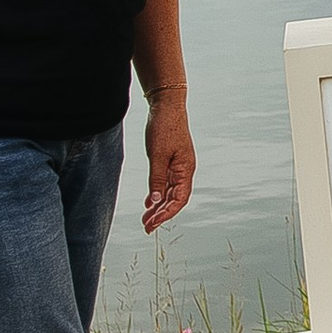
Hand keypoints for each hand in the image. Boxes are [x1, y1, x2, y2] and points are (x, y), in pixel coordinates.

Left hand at [142, 88, 196, 233]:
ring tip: (146, 218)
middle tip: (146, 227)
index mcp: (186, 170)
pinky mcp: (171, 160)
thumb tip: (156, 201)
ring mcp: (178, 166)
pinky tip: (149, 202)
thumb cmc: (164, 128)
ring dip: (159, 206)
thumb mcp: (157, 155)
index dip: (166, 214)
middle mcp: (184, 170)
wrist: (167, 105)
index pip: (179, 200)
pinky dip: (158, 194)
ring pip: (170, 193)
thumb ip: (157, 179)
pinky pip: (166, 183)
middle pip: (175, 199)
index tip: (152, 224)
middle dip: (161, 215)